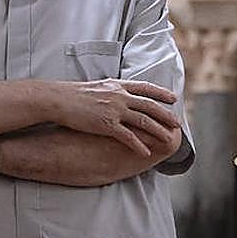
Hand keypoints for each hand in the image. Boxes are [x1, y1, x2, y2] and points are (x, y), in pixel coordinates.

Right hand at [51, 79, 179, 156]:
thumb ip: (112, 90)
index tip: (173, 98)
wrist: (59, 99)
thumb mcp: (97, 87)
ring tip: (169, 139)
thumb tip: (120, 94)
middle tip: (177, 123)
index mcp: (117, 85)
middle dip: (165, 114)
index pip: (145, 87)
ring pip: (143, 121)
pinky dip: (139, 144)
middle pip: (149, 105)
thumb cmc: (74, 94)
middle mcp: (119, 96)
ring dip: (158, 131)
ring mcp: (114, 110)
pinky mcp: (106, 124)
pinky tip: (146, 152)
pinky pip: (127, 136)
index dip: (160, 93)